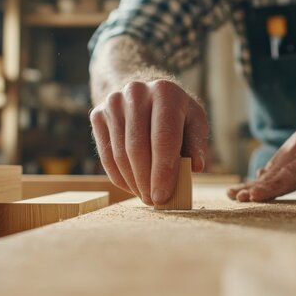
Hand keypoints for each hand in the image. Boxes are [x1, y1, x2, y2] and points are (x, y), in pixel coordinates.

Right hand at [90, 79, 207, 205]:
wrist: (144, 93)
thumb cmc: (176, 114)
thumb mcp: (194, 121)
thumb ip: (197, 143)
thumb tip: (195, 167)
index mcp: (165, 93)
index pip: (163, 138)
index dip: (163, 171)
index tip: (162, 197)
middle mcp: (136, 93)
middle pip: (137, 148)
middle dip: (146, 181)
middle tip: (153, 202)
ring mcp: (113, 103)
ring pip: (119, 154)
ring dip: (132, 182)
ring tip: (145, 196)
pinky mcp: (98, 114)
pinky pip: (106, 155)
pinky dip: (119, 176)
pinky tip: (131, 187)